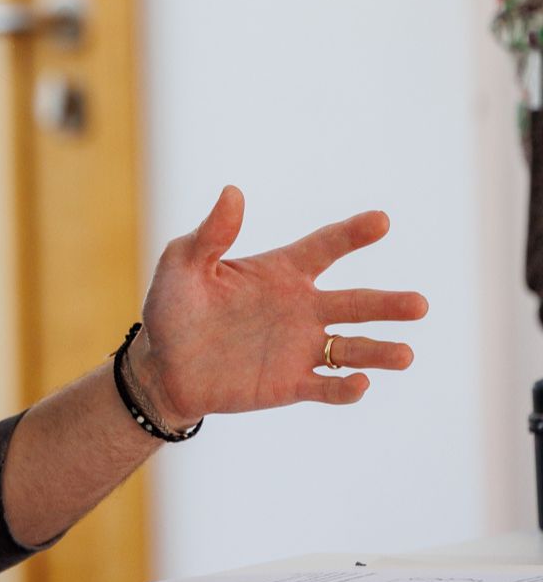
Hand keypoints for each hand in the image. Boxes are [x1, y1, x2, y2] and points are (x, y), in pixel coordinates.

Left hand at [131, 186, 429, 426]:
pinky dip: (344, 388)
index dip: (352, 234)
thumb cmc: (173, 309)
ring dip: (380, 351)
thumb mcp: (182, 266)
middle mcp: (300, 309)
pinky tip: (358, 384)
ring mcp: (299, 347)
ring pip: (352, 348)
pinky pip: (325, 387)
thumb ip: (210, 234)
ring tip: (405, 354)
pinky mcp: (290, 384)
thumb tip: (232, 192)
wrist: (162, 366)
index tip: (382, 221)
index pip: (324, 247)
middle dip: (388, 304)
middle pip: (355, 302)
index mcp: (280, 273)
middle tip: (420, 304)